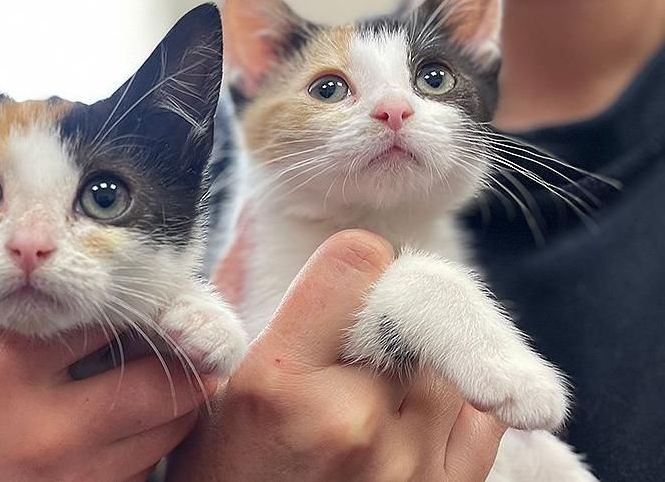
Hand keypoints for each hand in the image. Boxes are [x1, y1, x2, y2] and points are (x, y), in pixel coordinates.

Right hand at [0, 267, 210, 481]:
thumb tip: (5, 237)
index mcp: (8, 364)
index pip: (110, 313)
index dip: (141, 294)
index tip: (157, 284)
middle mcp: (49, 422)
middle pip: (162, 381)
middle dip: (183, 352)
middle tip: (192, 330)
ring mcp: (67, 477)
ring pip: (165, 432)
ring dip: (178, 398)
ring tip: (178, 370)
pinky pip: (140, 472)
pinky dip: (151, 441)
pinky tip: (140, 421)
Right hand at [167, 229, 505, 480]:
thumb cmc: (224, 476)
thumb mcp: (210, 392)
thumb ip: (253, 310)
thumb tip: (288, 235)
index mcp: (280, 382)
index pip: (358, 261)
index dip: (355, 262)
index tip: (343, 282)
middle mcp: (351, 419)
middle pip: (410, 310)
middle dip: (384, 318)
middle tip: (353, 347)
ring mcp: (407, 464)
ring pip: (447, 361)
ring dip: (416, 365)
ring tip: (370, 397)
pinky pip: (481, 415)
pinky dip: (454, 403)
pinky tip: (408, 419)